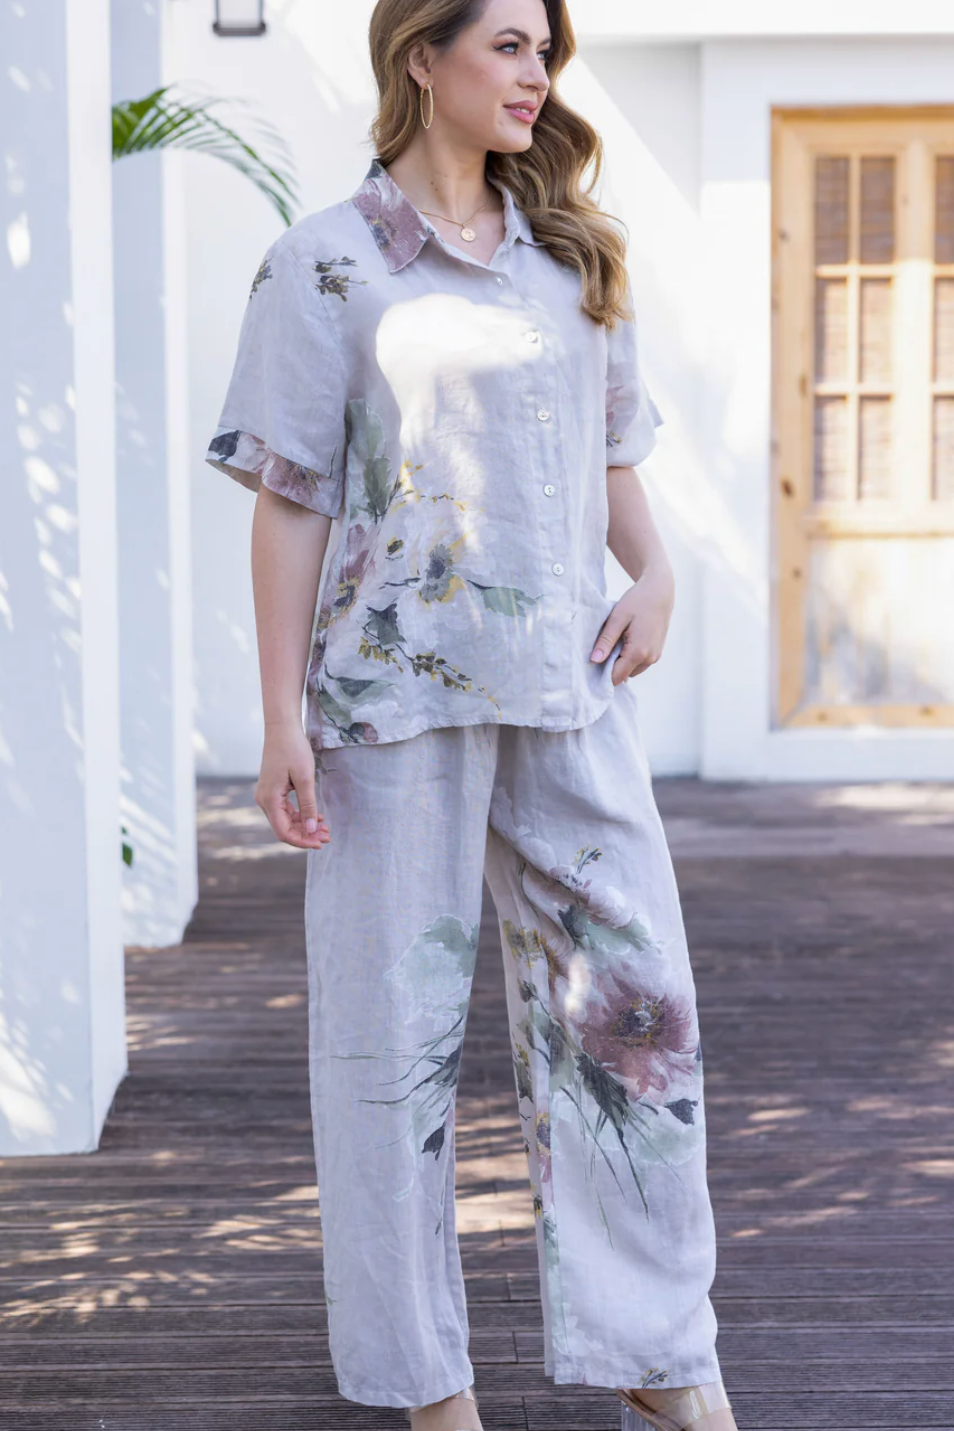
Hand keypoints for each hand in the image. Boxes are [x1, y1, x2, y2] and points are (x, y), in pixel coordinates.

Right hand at [255, 720, 330, 849]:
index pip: (284, 832)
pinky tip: (316, 816)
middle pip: (284, 828)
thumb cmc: (293, 749)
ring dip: (305, 826)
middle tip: (328, 836)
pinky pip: (285, 810)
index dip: (302, 841)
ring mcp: (266, 795)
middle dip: (306, 834)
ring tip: (325, 828)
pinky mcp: (272, 790)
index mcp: (269, 799)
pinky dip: (300, 815)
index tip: (320, 842)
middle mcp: (264, 800)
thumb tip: (312, 829)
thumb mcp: (304, 778)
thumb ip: (308, 805)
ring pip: (286, 820)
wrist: (282, 728)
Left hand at [590, 567, 674, 685]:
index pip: (616, 677)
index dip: (603, 673)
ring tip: (617, 641)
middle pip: (624, 675)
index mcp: (638, 652)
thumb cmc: (637, 601)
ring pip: (632, 670)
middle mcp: (650, 658)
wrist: (660, 591)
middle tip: (605, 646)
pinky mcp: (658, 652)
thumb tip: (594, 661)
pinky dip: (631, 657)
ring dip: (622, 662)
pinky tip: (627, 640)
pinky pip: (640, 663)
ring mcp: (656, 656)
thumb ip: (606, 641)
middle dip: (612, 666)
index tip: (594, 662)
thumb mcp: (617, 619)